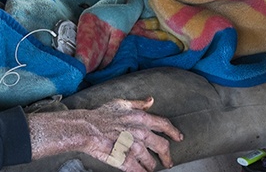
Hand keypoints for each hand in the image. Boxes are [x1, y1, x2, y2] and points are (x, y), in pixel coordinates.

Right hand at [27, 97, 181, 170]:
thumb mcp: (121, 103)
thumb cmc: (101, 115)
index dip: (173, 132)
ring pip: (150, 159)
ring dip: (151, 165)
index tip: (178, 138)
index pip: (164, 125)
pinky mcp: (125, 159)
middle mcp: (140, 132)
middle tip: (168, 162)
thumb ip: (138, 103)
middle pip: (161, 146)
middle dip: (166, 155)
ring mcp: (133, 146)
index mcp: (141, 118)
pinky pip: (138, 170)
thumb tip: (151, 101)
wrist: (86, 128)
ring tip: (150, 168)